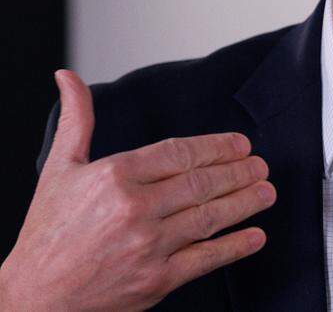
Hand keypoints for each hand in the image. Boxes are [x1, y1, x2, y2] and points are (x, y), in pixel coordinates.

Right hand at [0, 70, 275, 310]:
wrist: (33, 298)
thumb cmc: (48, 233)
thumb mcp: (59, 169)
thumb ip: (77, 120)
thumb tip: (68, 76)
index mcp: (114, 176)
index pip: (181, 152)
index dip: (217, 147)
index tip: (241, 145)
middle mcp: (134, 208)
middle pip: (202, 183)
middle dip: (239, 172)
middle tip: (260, 166)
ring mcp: (148, 245)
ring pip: (211, 217)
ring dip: (246, 202)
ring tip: (266, 191)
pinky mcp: (156, 280)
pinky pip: (206, 258)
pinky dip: (236, 246)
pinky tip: (255, 236)